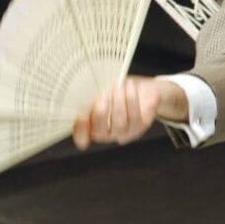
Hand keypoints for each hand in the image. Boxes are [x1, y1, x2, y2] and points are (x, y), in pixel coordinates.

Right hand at [72, 76, 187, 149]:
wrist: (144, 89)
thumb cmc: (118, 91)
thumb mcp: (103, 92)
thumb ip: (92, 96)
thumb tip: (84, 91)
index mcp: (93, 128)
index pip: (82, 137)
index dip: (80, 129)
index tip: (80, 114)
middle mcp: (107, 134)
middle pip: (99, 133)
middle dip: (100, 113)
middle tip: (102, 94)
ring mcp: (125, 133)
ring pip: (119, 124)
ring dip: (118, 103)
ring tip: (118, 87)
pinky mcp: (140, 127)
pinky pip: (134, 115)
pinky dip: (131, 99)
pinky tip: (129, 86)